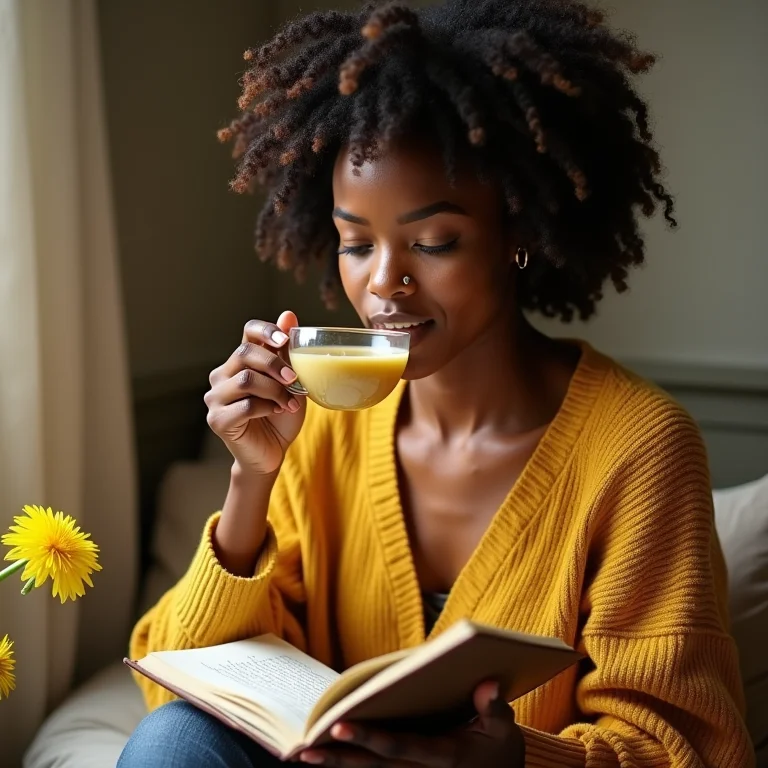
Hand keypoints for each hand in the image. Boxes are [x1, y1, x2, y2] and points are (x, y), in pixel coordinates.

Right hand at [205, 311, 305, 474]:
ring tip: (290, 403)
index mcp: (240, 362)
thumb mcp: (290, 382)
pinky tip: (277, 412)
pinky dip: (267, 408)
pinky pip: (245, 405)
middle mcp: (222, 375)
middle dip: (275, 365)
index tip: (284, 340)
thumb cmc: (280, 416)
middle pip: (245, 354)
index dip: (266, 331)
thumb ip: (287, 353)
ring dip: (275, 390)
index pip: (247, 333)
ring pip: (246, 380)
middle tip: (295, 381)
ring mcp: (215, 398)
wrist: (272, 453)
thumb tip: (288, 314)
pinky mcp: (216, 420)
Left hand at [298, 682, 524, 767]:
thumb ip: (495, 708)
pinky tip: (326, 756)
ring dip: (337, 764)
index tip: (339, 726)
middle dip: (339, 756)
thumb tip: (486, 684)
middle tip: (305, 748)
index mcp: (445, 755)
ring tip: (303, 754)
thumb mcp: (506, 730)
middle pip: (374, 765)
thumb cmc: (502, 750)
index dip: (369, 738)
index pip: (400, 746)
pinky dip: (351, 765)